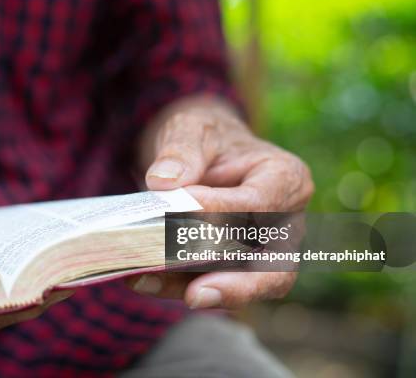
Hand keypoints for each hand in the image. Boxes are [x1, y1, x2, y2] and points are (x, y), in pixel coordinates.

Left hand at [129, 94, 313, 308]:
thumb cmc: (206, 138)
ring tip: (147, 279)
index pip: (260, 205)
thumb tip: (164, 182)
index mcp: (285, 179)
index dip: (222, 211)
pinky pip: (208, 285)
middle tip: (196, 295)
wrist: (200, 154)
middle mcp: (284, 223)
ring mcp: (261, 252)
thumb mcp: (193, 129)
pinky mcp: (231, 268)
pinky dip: (173, 286)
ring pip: (238, 286)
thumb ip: (182, 151)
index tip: (181, 207)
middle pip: (274, 269)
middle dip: (236, 286)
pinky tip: (140, 278)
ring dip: (191, 288)